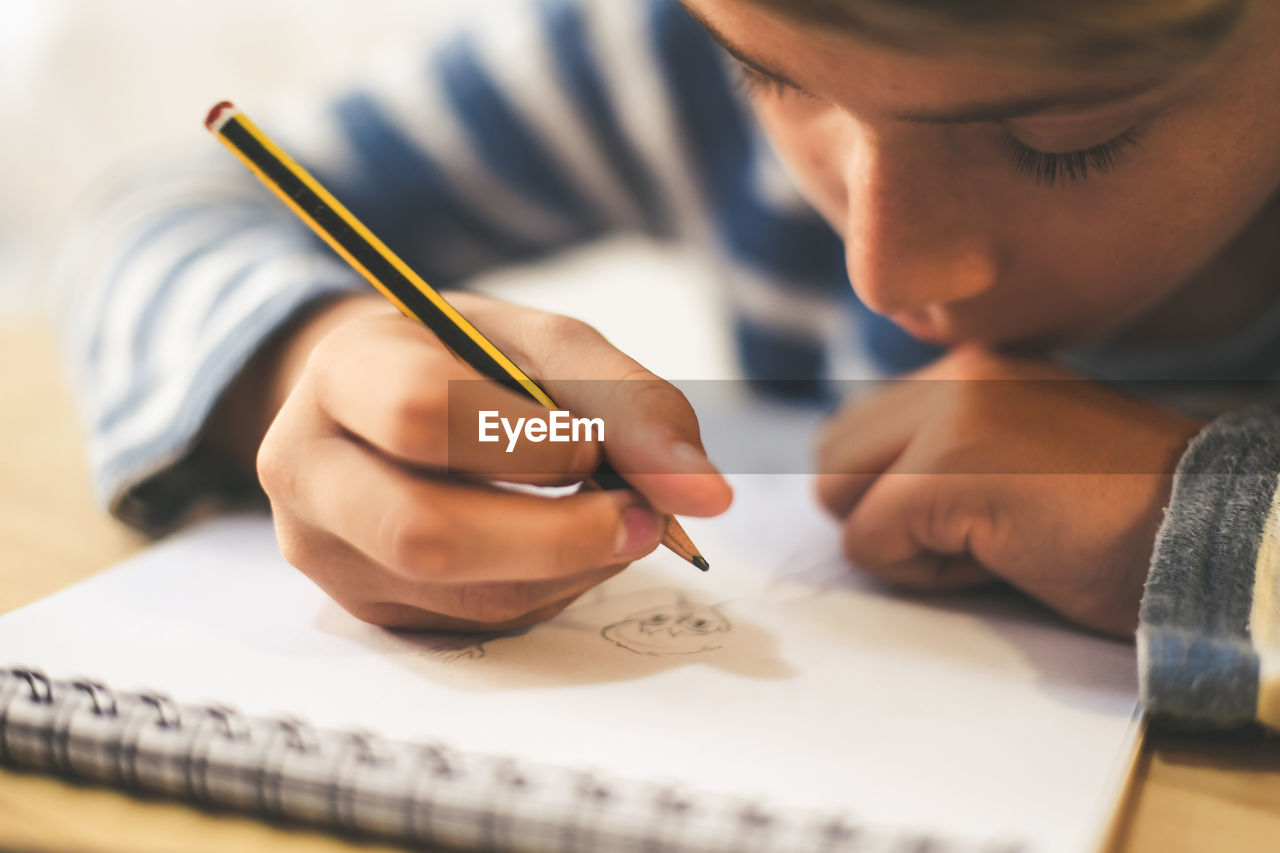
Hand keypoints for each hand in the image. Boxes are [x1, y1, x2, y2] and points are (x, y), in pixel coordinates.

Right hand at [212, 293, 731, 630]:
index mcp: (342, 376)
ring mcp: (326, 554)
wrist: (387, 398)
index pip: (421, 415)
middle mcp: (308, 472)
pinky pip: (477, 624)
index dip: (525, 440)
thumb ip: (630, 404)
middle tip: (642, 519)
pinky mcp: (366, 609)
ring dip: (572, 569)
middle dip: (560, 535)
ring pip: (462, 595)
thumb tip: (707, 496)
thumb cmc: (470, 360)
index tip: (592, 443)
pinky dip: (551, 591)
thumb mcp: (545, 347)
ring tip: (615, 522)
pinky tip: (566, 549)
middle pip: (427, 534)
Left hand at [814, 347, 1203, 635]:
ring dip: (899, 543)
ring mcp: (950, 414)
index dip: (890, 496)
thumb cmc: (1117, 522)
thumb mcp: (1015, 460)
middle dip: (880, 517)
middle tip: (972, 534)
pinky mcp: (949, 468)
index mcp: (970, 367)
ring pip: (836, 496)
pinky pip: (869, 541)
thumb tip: (850, 495)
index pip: (855, 432)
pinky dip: (924, 574)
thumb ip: (938, 451)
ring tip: (987, 542)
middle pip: (830, 460)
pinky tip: (1000, 559)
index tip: (971, 515)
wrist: (1207, 539)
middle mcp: (954, 373)